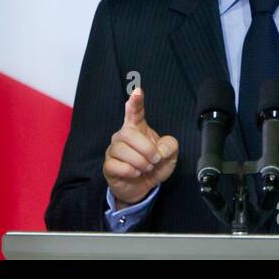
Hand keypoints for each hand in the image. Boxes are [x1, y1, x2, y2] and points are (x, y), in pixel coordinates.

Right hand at [103, 87, 178, 208]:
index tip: (138, 91)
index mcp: (138, 128)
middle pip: (129, 133)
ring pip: (122, 150)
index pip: (135, 111)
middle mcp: (123, 136)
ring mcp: (114, 150)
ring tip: (147, 168)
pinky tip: (136, 173)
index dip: (136, 101)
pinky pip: (116, 165)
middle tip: (155, 159)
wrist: (142, 187)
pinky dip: (130, 171)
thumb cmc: (154, 165)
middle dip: (146, 148)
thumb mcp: (169, 155)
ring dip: (140, 161)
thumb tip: (160, 149)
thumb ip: (170, 146)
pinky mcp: (108, 166)